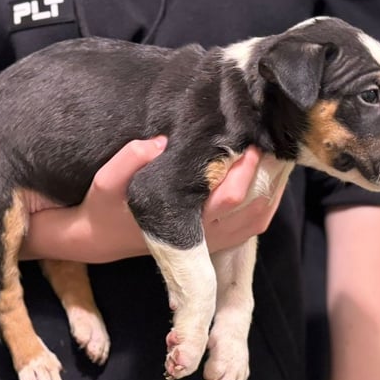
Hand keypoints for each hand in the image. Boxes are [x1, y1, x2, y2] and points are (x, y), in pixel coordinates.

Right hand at [23, 138, 284, 262]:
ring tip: (275, 154)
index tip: (247, 140)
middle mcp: (204, 234)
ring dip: (272, 187)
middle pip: (252, 206)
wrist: (104, 237)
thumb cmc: (107, 205)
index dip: (244, 169)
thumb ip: (129, 160)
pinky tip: (271, 178)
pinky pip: (254, 226)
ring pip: (259, 217)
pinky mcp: (216, 240)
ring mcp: (213, 240)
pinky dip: (268, 203)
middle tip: (265, 139)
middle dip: (264, 172)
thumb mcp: (106, 181)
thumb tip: (161, 140)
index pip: (228, 196)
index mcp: (182, 219)